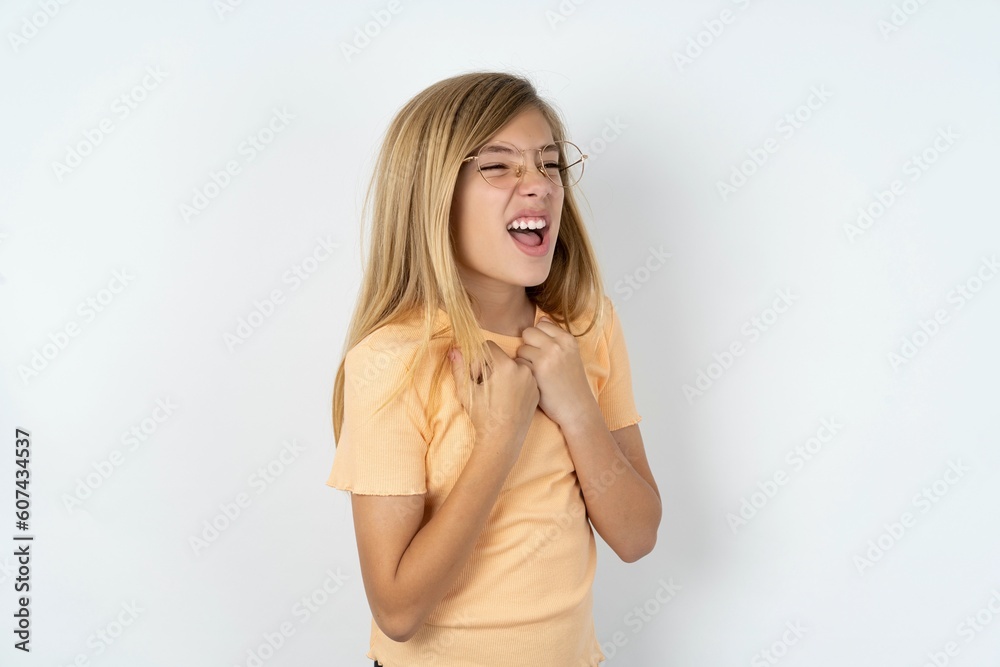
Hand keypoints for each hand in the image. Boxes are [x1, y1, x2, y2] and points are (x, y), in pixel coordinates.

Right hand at [450, 341, 538, 460]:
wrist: (502, 440)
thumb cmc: (482, 416)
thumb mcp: (466, 391)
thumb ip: (459, 367)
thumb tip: (454, 349)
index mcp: (506, 366)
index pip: (489, 347)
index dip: (478, 360)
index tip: (476, 376)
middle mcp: (523, 369)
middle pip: (502, 357)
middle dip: (491, 367)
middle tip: (485, 387)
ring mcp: (533, 381)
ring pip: (513, 367)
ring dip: (503, 374)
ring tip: (497, 394)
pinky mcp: (537, 391)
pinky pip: (523, 378)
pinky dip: (515, 383)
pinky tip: (508, 399)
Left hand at [515, 317, 596, 426]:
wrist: (577, 409)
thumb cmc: (571, 383)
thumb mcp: (570, 355)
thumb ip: (556, 337)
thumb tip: (540, 318)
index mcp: (568, 339)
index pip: (542, 324)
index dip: (538, 338)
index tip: (544, 352)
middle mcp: (558, 345)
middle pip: (528, 332)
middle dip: (528, 345)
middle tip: (537, 362)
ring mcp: (547, 357)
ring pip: (521, 348)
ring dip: (524, 360)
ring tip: (537, 373)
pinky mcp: (536, 370)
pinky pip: (518, 362)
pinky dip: (521, 372)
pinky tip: (533, 381)